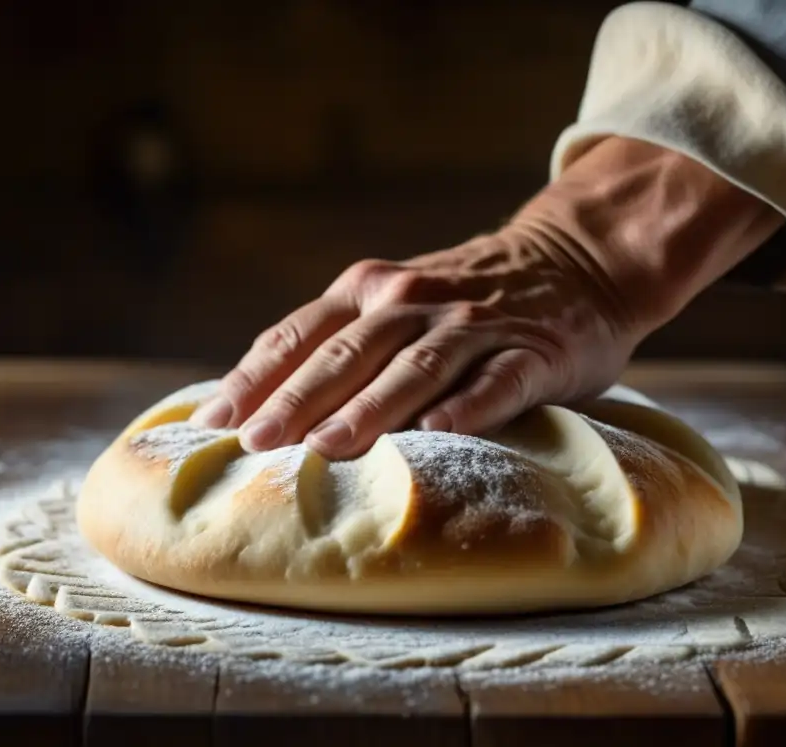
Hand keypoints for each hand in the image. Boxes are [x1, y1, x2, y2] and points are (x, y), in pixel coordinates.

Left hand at [193, 137, 781, 459]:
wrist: (573, 261)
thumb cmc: (465, 299)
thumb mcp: (393, 302)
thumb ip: (338, 340)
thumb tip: (258, 403)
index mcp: (370, 292)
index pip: (299, 335)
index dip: (254, 378)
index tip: (212, 423)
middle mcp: (413, 300)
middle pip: (347, 354)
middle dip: (297, 400)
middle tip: (257, 446)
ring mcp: (475, 323)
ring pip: (415, 366)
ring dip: (371, 406)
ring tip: (330, 447)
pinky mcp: (532, 349)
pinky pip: (498, 379)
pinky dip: (469, 403)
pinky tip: (441, 430)